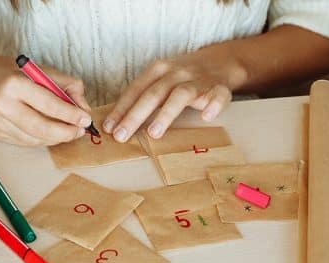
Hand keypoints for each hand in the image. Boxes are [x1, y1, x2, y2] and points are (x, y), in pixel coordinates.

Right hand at [0, 54, 92, 145]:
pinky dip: (42, 140)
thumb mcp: (40, 70)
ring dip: (55, 138)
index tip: (85, 120)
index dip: (70, 115)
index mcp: (14, 83)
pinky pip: (25, 142)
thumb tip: (84, 109)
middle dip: (65, 132)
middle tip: (79, 131)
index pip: (48, 104)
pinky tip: (49, 133)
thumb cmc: (12, 73)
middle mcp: (2, 104)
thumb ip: (67, 86)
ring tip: (67, 132)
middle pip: (41, 127)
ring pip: (34, 139)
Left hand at [103, 48, 244, 142]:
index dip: (121, 109)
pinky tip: (207, 117)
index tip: (109, 128)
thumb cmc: (183, 76)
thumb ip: (143, 96)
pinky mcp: (219, 88)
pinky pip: (218, 96)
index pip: (136, 90)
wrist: (220, 61)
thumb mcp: (161, 79)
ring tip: (153, 134)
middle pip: (153, 94)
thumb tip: (117, 122)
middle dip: (135, 116)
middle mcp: (177, 72)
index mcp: (159, 69)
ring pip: (180, 95)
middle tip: (122, 135)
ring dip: (166, 114)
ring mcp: (198, 80)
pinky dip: (213, 105)